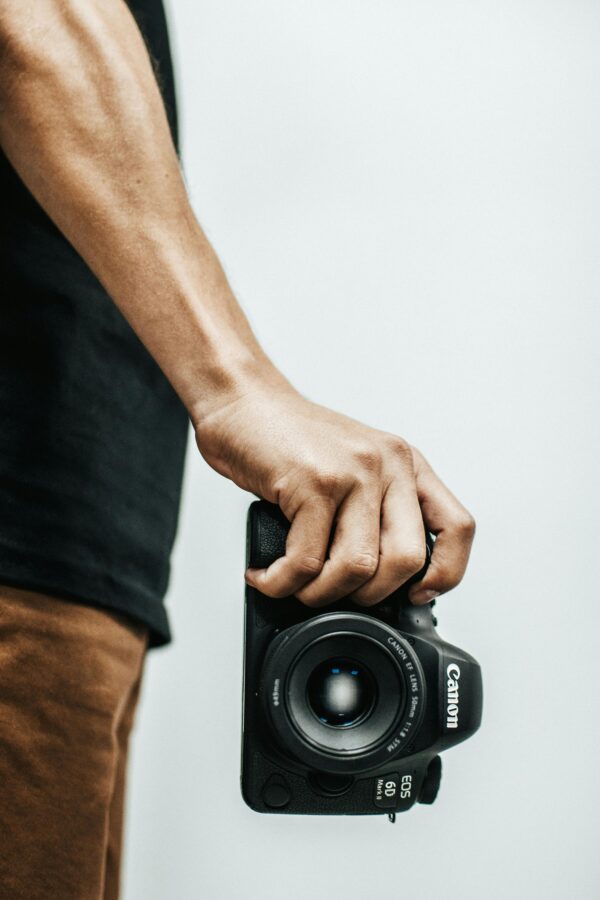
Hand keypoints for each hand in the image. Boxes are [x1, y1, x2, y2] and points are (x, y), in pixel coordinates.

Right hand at [194, 374, 474, 607]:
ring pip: (359, 567)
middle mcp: (388, 464)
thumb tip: (377, 582)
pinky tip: (267, 575)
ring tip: (295, 586)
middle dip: (368, 596)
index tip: (415, 596)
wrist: (241, 400)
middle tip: (335, 593)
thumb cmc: (288, 439)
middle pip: (408, 560)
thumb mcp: (351, 467)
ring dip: (321, 594)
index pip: (457, 528)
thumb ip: (373, 511)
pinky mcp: (312, 482)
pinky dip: (282, 582)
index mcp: (406, 463)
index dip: (445, 574)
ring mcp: (353, 471)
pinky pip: (306, 560)